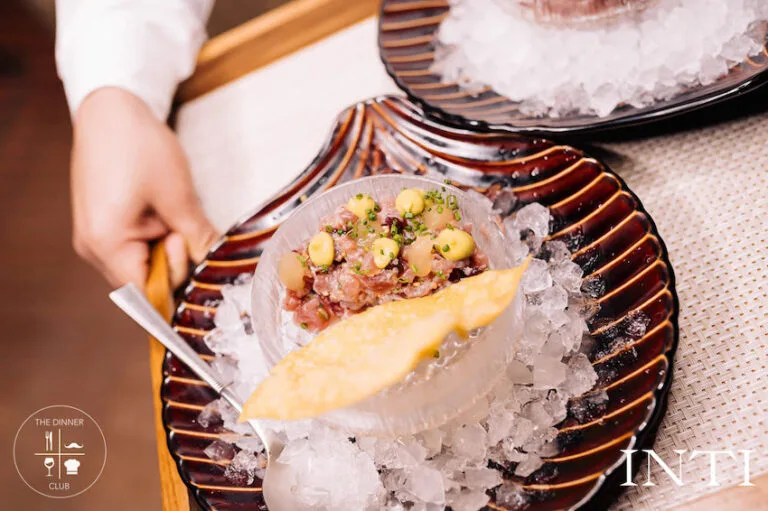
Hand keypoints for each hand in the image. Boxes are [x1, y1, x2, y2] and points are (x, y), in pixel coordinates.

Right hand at [70, 87, 217, 287]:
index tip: (192, 250)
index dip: (175, 280)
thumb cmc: (139, 146)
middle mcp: (92, 247)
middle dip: (173, 263)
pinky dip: (155, 240)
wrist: (111, 109)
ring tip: (173, 216)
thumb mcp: (178, 195)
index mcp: (105, 243)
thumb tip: (216, 263)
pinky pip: (134, 249)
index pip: (144, 293)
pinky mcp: (102, 225)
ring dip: (165, 251)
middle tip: (183, 227)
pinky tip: (165, 216)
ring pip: (141, 266)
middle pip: (142, 282)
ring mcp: (94, 237)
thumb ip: (197, 237)